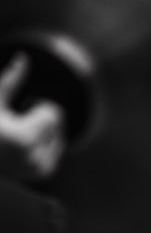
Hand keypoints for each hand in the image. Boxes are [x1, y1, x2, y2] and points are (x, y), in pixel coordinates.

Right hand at [0, 53, 67, 182]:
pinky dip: (43, 142)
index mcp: (23, 140)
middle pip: (58, 125)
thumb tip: (24, 58)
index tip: (20, 107)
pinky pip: (56, 148)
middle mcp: (34, 160)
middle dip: (39, 117)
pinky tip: (22, 144)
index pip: (54, 113)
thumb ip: (11, 79)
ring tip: (17, 133)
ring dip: (42, 130)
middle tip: (16, 122)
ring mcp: (39, 170)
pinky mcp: (42, 174)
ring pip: (59, 136)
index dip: (37, 104)